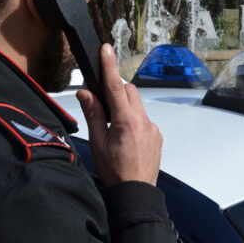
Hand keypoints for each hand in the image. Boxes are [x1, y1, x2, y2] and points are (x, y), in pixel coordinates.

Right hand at [77, 43, 161, 186]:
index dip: (109, 66)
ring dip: (124, 106)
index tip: (106, 49)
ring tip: (113, 127)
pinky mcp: (157, 134)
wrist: (137, 193)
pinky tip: (125, 137)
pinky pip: (144, 118)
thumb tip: (86, 93)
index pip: (116, 86)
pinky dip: (133, 119)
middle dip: (116, 90)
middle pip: (129, 91)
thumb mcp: (98, 143)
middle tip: (102, 104)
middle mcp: (144, 120)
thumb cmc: (115, 172)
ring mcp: (153, 127)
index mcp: (126, 121)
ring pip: (137, 104)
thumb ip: (94, 115)